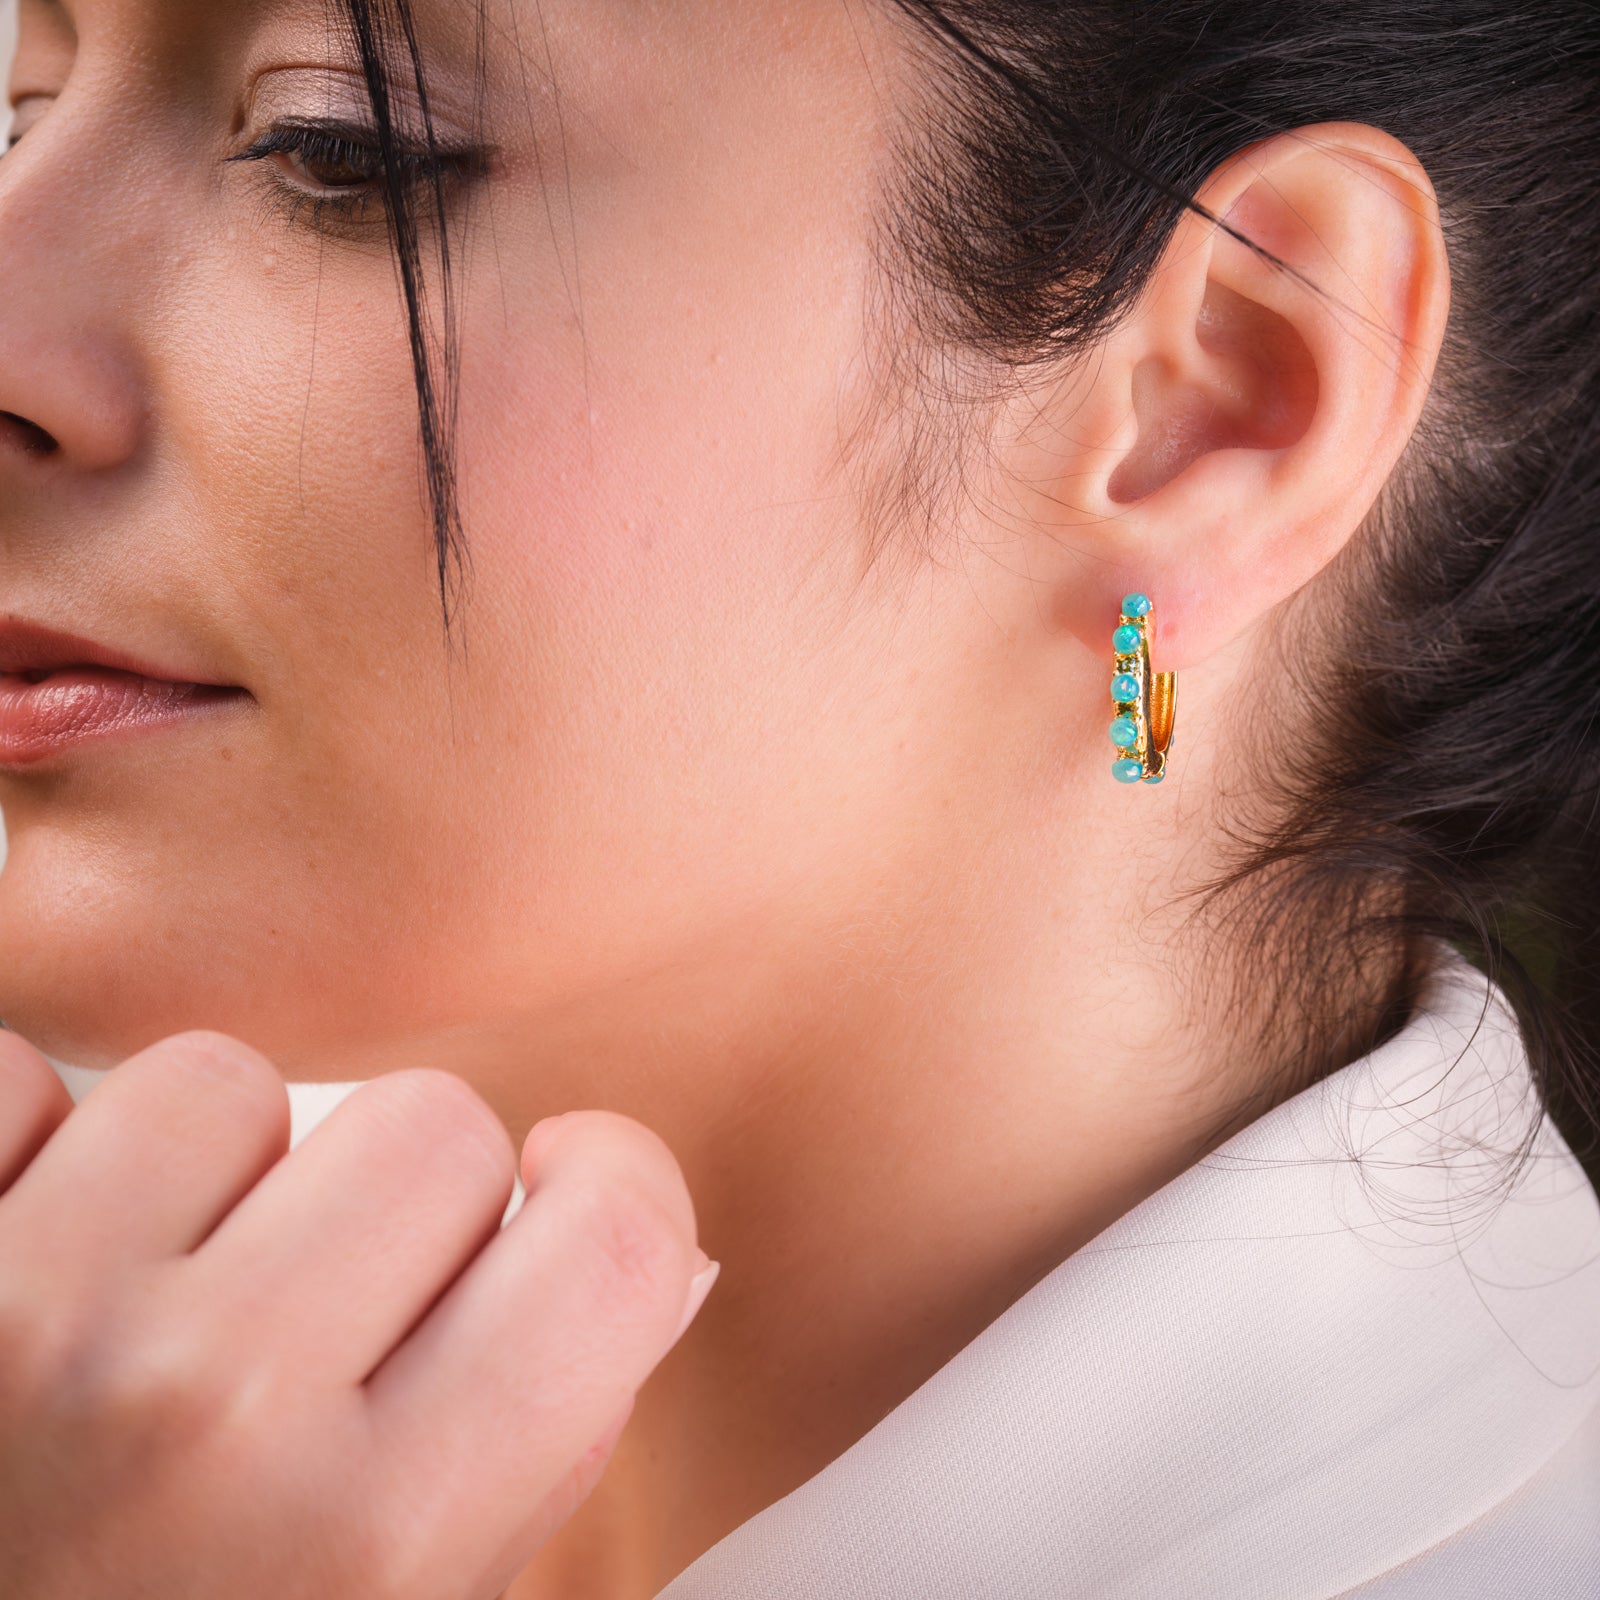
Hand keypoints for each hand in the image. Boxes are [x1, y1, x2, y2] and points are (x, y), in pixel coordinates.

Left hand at [0, 1029, 716, 1599]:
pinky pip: (24, 1079)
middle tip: (322, 1307)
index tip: (570, 1190)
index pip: (615, 1242)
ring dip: (205, 1177)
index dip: (614, 1189)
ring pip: (228, 1080)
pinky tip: (27, 1268)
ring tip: (143, 1307)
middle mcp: (206, 1412)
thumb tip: (634, 1250)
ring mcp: (27, 1317)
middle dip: (401, 1201)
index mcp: (370, 1543)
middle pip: (435, 1123)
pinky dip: (33, 1153)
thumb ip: (531, 1448)